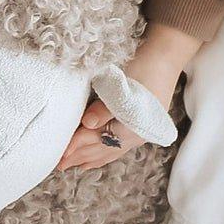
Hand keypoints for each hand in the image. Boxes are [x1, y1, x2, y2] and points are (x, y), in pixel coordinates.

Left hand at [56, 23, 200, 170]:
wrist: (165, 58)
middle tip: (58, 165)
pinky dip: (104, 155)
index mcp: (132, 126)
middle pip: (103, 149)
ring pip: (110, 151)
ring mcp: (139, 132)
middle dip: (80, 156)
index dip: (77, 146)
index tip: (59, 154)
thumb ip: (105, 108)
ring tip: (72, 165)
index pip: (98, 139)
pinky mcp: (139, 127)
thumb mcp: (122, 85)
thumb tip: (86, 125)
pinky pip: (118, 148)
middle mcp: (136, 134)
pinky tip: (95, 159)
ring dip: (90, 158)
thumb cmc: (142, 67)